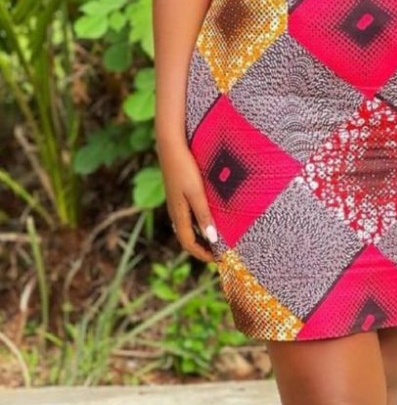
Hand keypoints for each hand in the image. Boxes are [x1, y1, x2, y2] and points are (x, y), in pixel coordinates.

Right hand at [158, 139, 217, 262]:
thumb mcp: (196, 192)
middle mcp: (174, 211)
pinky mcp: (178, 193)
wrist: (170, 145)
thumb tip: (212, 239)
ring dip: (200, 235)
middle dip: (202, 248)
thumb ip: (204, 215)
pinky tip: (208, 217)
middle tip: (219, 253)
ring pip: (187, 227)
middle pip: (187, 238)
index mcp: (178, 214)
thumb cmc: (184, 168)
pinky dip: (198, 223)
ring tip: (216, 238)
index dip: (202, 254)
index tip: (218, 259)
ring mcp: (175, 202)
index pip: (188, 243)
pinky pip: (187, 215)